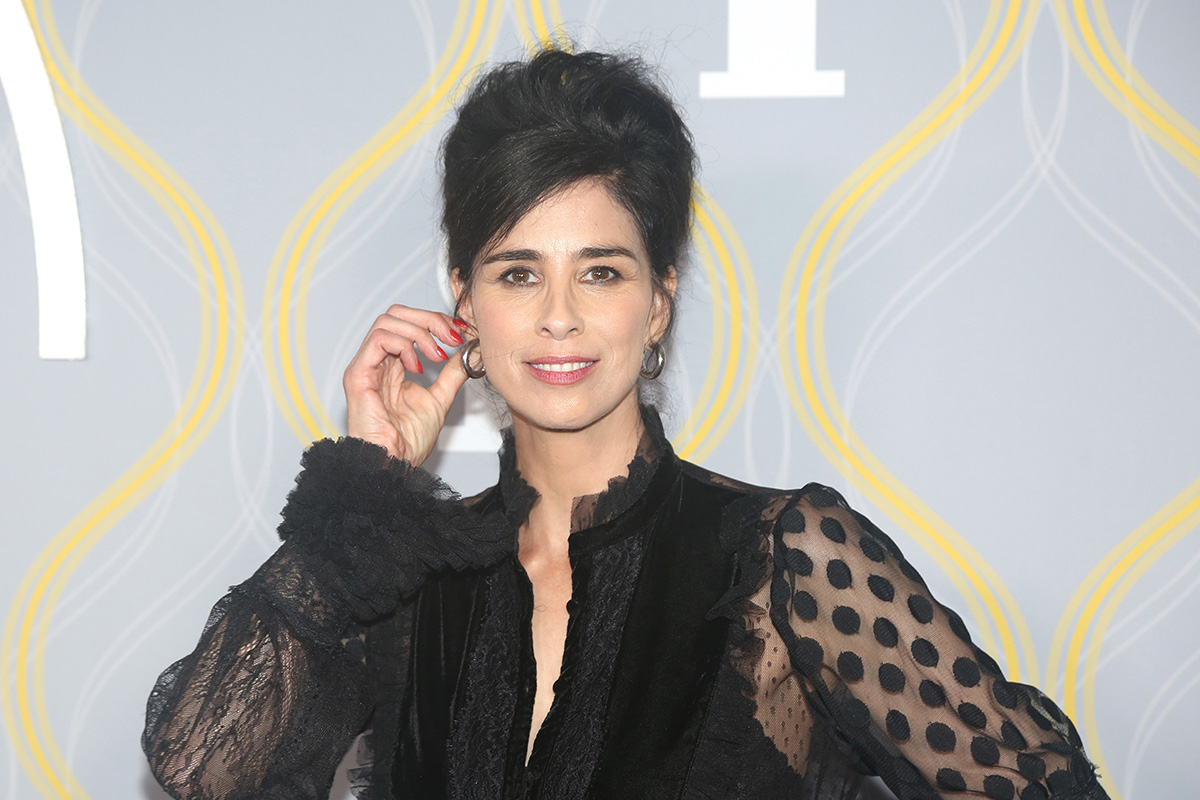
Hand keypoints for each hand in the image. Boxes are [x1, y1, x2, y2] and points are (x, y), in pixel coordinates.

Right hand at [343, 305, 470, 464]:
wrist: (395, 463)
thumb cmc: (408, 442)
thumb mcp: (440, 398)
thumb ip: (451, 374)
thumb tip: (468, 352)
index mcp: (392, 365)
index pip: (408, 323)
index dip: (435, 321)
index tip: (459, 333)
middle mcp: (376, 362)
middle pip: (396, 314)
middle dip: (429, 319)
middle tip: (452, 337)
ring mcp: (365, 366)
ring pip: (387, 321)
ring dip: (419, 332)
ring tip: (437, 355)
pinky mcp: (358, 374)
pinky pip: (378, 339)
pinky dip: (403, 344)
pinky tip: (418, 365)